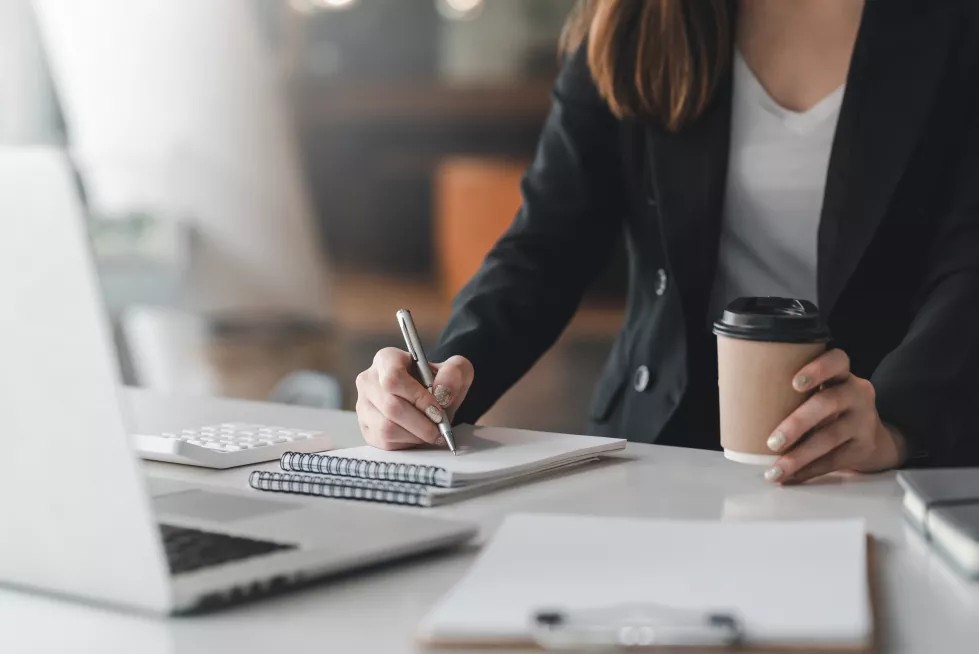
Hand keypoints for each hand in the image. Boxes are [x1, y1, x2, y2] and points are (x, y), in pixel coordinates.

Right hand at [355, 348, 473, 450]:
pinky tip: (418, 436)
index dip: (417, 397)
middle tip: (440, 427)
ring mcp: (363, 406)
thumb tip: (442, 393)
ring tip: (431, 432)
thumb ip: (453, 374)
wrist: (432, 397)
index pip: (393, 378)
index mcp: (387, 359)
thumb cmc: (439, 381)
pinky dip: (407, 443)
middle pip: (390, 406)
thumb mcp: (455, 369)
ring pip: (386, 427)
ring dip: (415, 435)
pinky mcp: (366, 428)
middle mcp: (369, 381)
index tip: (437, 409)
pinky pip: (384, 442)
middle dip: (420, 422)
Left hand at [763, 349, 904, 484]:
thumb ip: (790, 390)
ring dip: (800, 455)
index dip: (817, 369)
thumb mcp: (820, 391)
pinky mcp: (863, 447)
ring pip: (830, 437)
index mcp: (841, 374)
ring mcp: (863, 420)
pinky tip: (791, 477)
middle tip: (773, 442)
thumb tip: (733, 394)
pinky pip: (835, 460)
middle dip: (798, 423)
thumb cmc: (828, 408)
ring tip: (777, 469)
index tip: (794, 383)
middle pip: (828, 402)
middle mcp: (856, 393)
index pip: (837, 361)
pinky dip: (809, 470)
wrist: (871, 437)